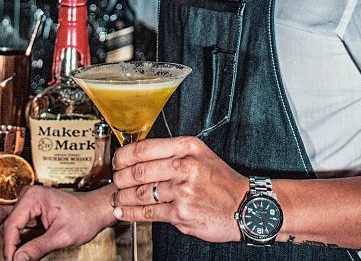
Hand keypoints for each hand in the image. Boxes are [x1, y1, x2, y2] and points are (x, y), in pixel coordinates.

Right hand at [0, 185, 114, 260]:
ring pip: (7, 223)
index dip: (9, 247)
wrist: (96, 211)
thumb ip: (38, 248)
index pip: (11, 225)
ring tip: (8, 255)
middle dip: (8, 244)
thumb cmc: (84, 216)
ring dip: (6, 240)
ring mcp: (29, 203)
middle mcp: (28, 197)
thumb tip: (18, 260)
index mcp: (33, 197)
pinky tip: (10, 247)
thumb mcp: (62, 236)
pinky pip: (15, 224)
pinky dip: (11, 236)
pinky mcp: (31, 211)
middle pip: (7, 224)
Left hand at [111, 136, 246, 242]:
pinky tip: (123, 211)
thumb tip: (139, 156)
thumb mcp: (201, 154)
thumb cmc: (221, 181)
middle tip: (115, 181)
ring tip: (117, 198)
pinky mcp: (181, 213)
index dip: (124, 156)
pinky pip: (148, 213)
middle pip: (138, 171)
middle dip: (120, 178)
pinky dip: (130, 213)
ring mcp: (182, 191)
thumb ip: (173, 152)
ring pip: (139, 193)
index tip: (117, 161)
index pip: (144, 148)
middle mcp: (184, 166)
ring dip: (122, 197)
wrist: (245, 206)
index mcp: (187, 147)